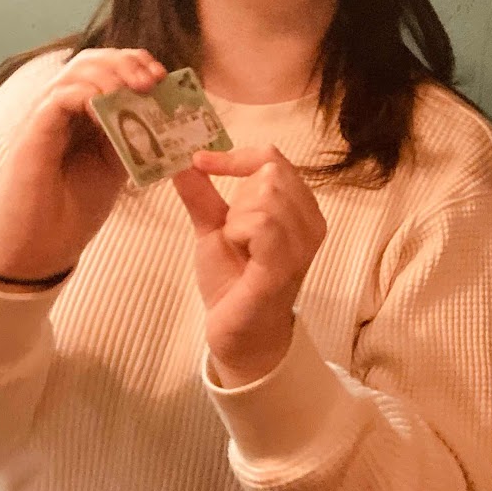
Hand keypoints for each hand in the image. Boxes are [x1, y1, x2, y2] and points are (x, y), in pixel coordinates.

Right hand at [0, 49, 167, 284]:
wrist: (39, 251)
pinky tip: (104, 106)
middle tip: (151, 80)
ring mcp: (43, 121)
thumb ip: (134, 137)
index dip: (135, 63)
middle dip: (125, 62)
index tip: (161, 77)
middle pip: (89, 61)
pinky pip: (56, 101)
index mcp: (82, 113)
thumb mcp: (116, 166)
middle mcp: (60, 109)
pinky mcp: (31, 137)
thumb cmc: (73, 209)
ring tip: (133, 90)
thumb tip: (166, 114)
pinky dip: (83, 95)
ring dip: (108, 75)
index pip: (106, 67)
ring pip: (72, 73)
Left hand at [172, 149, 327, 387]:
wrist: (237, 334)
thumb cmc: (233, 280)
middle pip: (271, 173)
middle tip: (232, 229)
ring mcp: (302, 244)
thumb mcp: (214, 228)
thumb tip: (180, 161)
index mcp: (299, 207)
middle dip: (238, 196)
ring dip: (237, 218)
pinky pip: (264, 224)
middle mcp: (310, 221)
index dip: (235, 156)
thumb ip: (202, 194)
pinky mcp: (285, 265)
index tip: (200, 162)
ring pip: (267, 196)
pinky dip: (241, 232)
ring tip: (238, 245)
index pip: (273, 158)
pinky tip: (241, 252)